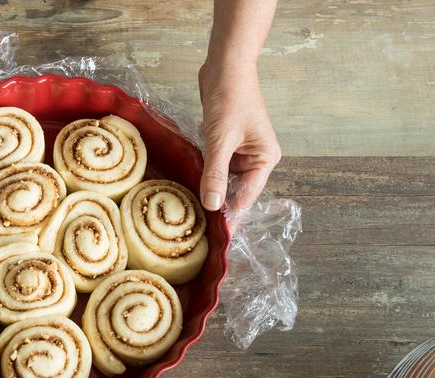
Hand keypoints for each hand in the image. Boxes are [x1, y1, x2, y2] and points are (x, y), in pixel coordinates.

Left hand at [197, 62, 281, 214]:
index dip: (231, 214)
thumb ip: (216, 173)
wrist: (225, 67)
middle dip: (218, 204)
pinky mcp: (224, 142)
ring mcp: (240, 150)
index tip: (216, 234)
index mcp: (265, 158)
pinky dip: (203, 173)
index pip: (247, 195)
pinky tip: (189, 186)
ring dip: (209, 189)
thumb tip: (213, 206)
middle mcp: (256, 157)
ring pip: (223, 179)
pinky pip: (214, 165)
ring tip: (190, 212)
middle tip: (198, 227)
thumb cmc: (230, 99)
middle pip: (236, 190)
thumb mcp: (220, 139)